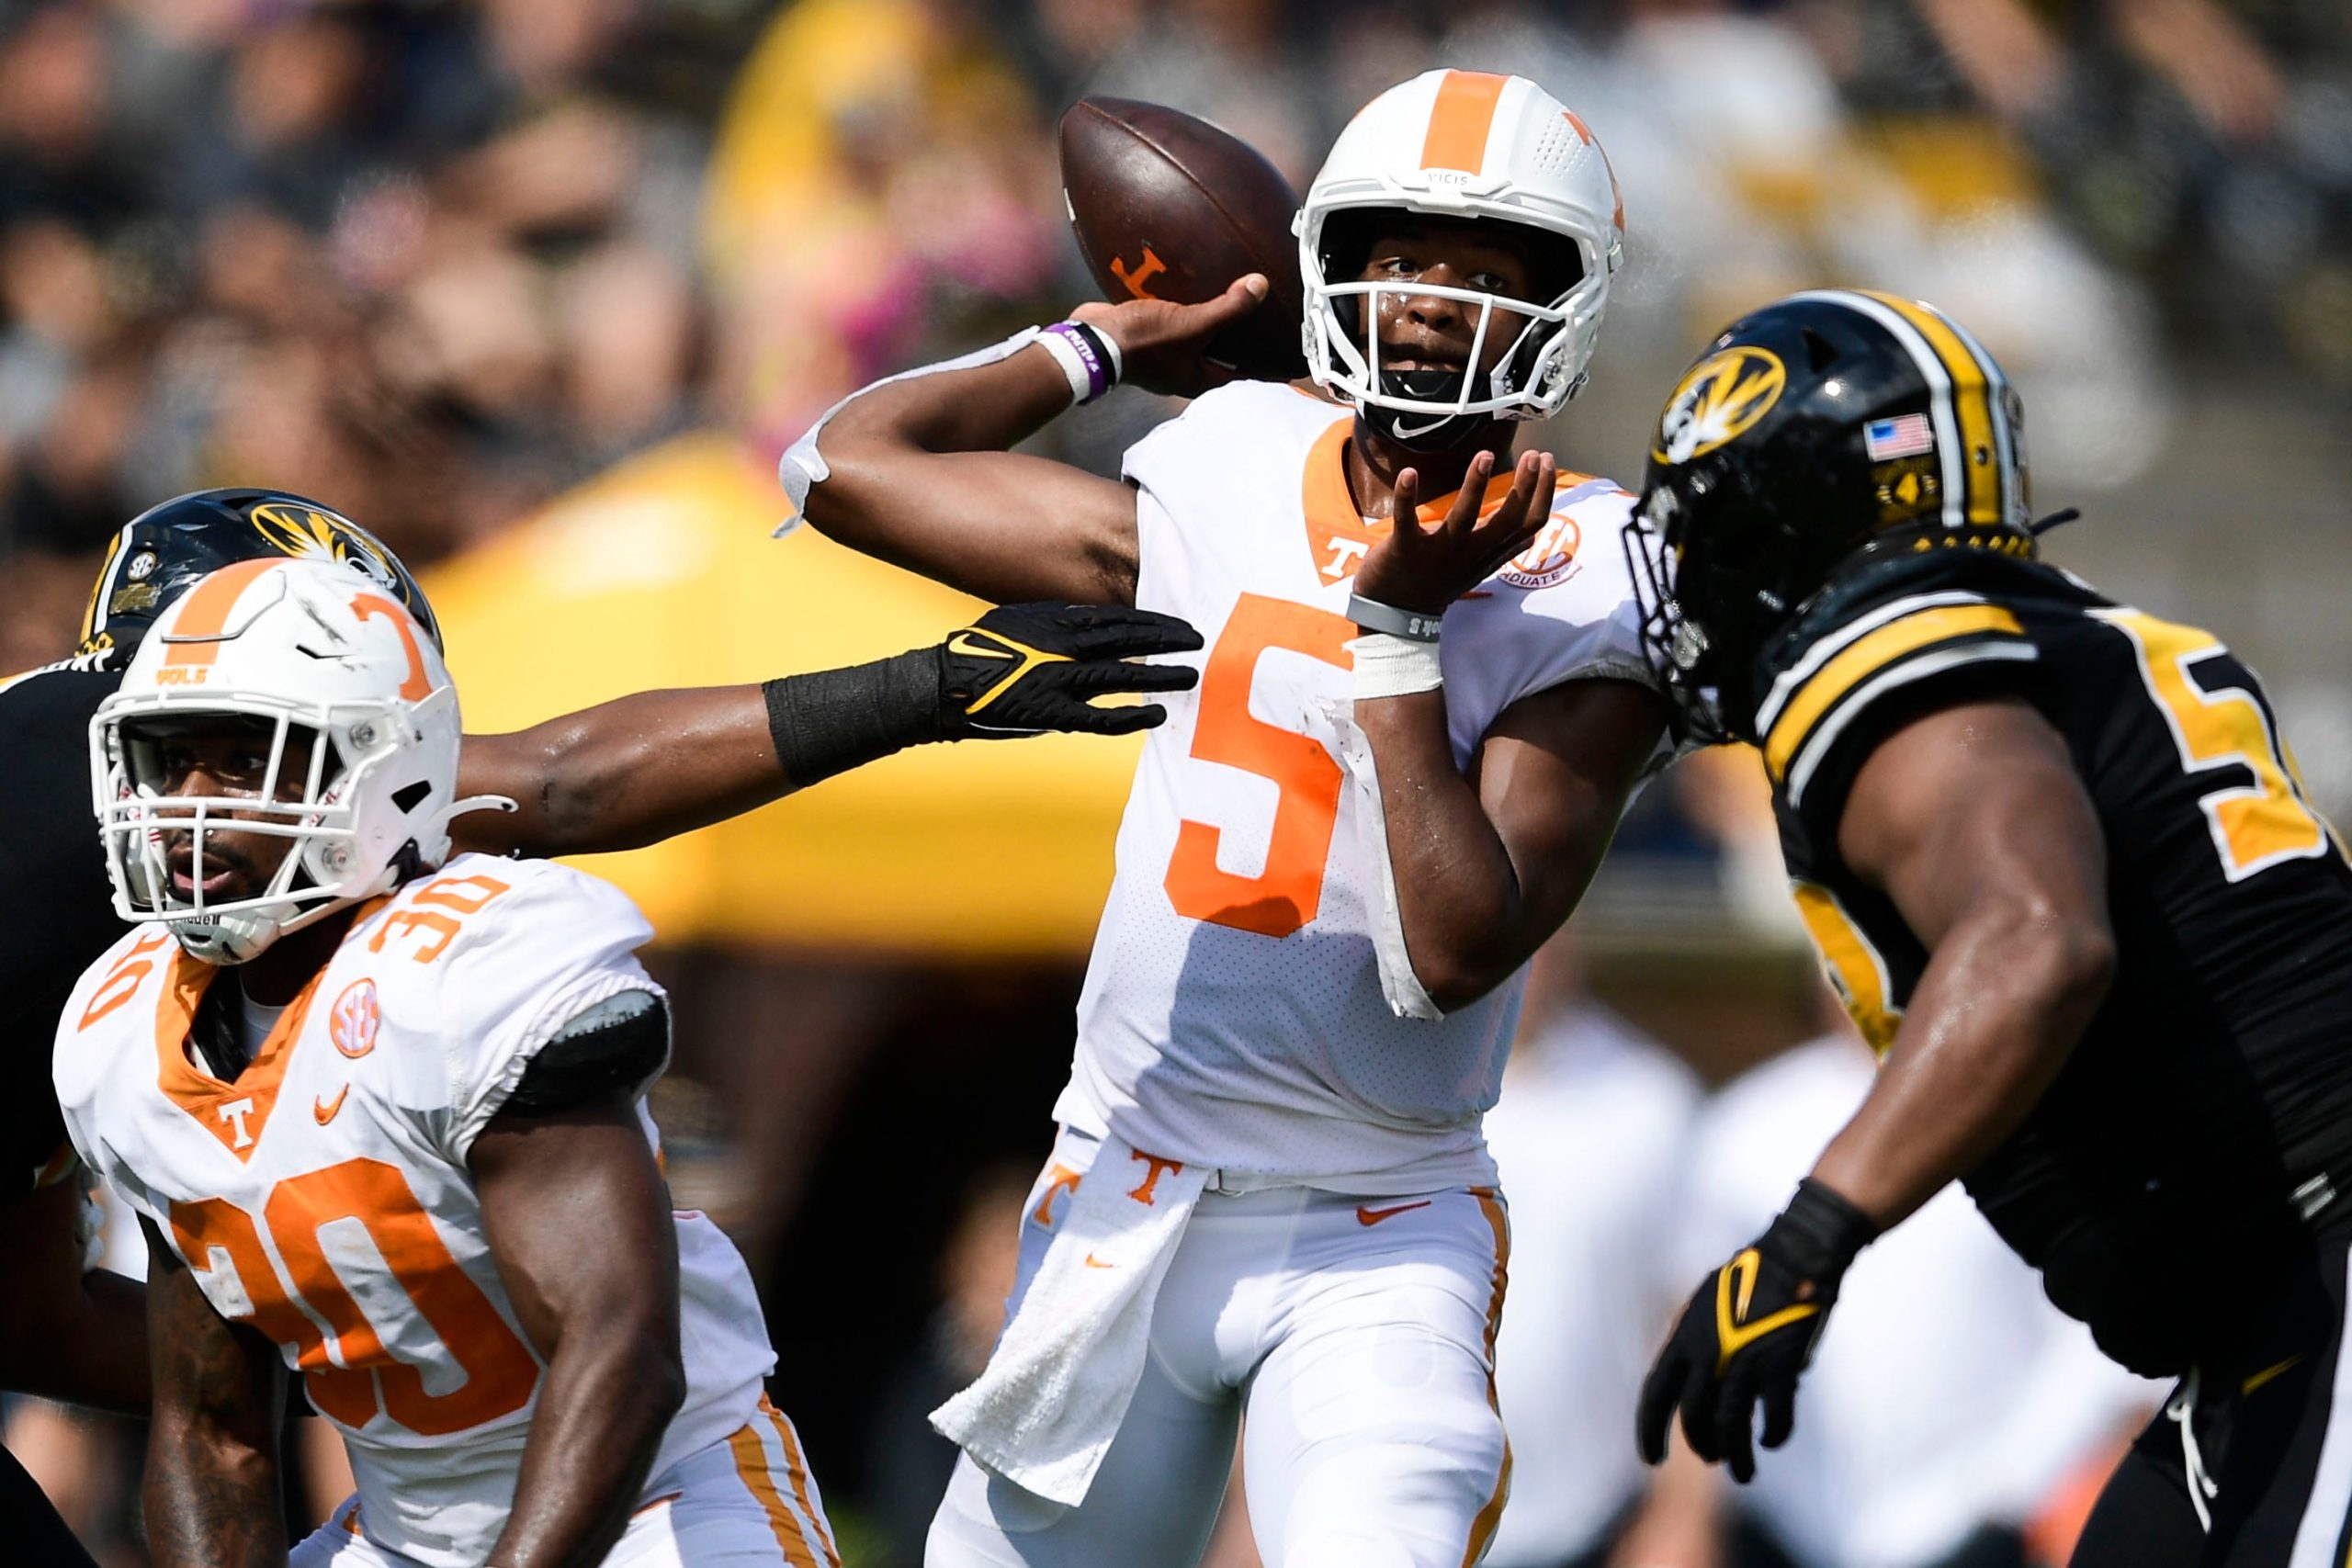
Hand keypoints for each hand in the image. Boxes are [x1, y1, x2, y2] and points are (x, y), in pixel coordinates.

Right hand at [937, 603, 1201, 737]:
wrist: (945, 684)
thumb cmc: (980, 650)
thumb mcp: (1020, 619)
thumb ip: (1059, 619)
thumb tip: (1092, 619)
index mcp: (1057, 620)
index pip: (1120, 616)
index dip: (1155, 620)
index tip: (1180, 624)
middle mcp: (1065, 646)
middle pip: (1131, 639)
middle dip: (1169, 640)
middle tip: (1199, 642)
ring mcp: (1061, 680)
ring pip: (1125, 676)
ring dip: (1162, 675)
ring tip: (1191, 676)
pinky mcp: (1052, 713)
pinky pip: (1103, 718)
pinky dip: (1134, 718)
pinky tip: (1158, 716)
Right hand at [1072, 274, 1267, 397]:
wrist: (1093, 339)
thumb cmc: (1145, 343)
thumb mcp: (1193, 324)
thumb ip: (1227, 308)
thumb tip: (1260, 286)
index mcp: (1199, 378)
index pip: (1242, 378)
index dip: (1264, 372)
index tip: (1286, 366)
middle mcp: (1184, 371)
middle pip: (1221, 360)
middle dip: (1240, 348)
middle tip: (1264, 330)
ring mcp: (1165, 355)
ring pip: (1197, 341)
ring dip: (1213, 328)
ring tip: (1232, 307)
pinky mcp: (1149, 336)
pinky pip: (1175, 323)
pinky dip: (1187, 310)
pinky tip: (1192, 290)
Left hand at [1352, 450, 1554, 616]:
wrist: (1397, 613)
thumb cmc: (1439, 583)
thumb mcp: (1479, 569)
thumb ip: (1504, 551)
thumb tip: (1530, 535)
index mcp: (1489, 552)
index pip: (1529, 525)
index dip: (1543, 493)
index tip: (1547, 461)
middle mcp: (1470, 551)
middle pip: (1508, 521)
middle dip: (1525, 487)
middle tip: (1533, 456)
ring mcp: (1438, 550)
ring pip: (1463, 517)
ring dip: (1475, 485)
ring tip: (1485, 456)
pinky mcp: (1405, 548)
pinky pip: (1406, 520)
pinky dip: (1406, 496)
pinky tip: (1409, 472)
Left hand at [1636, 1180, 1875, 1481]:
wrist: (1794, 1256)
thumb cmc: (1750, 1280)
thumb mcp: (1705, 1308)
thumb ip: (1697, 1345)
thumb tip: (1697, 1382)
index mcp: (1684, 1336)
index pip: (1655, 1394)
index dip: (1649, 1430)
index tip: (1650, 1458)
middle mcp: (1708, 1352)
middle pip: (1694, 1418)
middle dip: (1701, 1445)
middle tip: (1713, 1458)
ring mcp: (1743, 1360)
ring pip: (1731, 1427)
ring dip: (1737, 1457)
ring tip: (1744, 1472)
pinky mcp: (1780, 1366)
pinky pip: (1775, 1418)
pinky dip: (1773, 1436)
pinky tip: (1771, 1440)